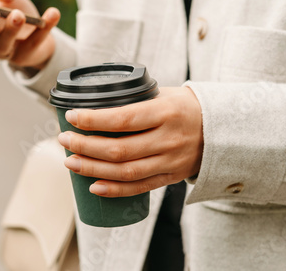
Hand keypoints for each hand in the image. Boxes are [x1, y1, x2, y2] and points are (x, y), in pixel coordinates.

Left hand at [57, 87, 203, 197]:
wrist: (221, 129)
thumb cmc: (184, 106)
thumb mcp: (163, 94)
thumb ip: (134, 101)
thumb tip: (94, 103)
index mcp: (165, 112)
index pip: (122, 119)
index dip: (92, 120)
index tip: (71, 117)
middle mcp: (168, 139)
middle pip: (119, 149)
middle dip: (85, 146)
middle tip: (64, 140)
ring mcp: (170, 161)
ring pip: (126, 172)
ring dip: (93, 169)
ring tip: (70, 162)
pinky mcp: (170, 177)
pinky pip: (140, 188)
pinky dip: (115, 190)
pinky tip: (93, 187)